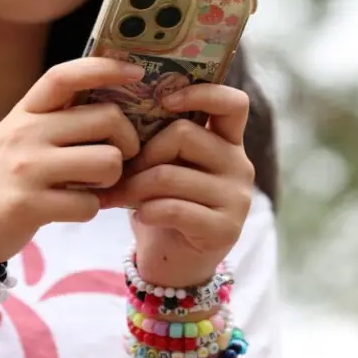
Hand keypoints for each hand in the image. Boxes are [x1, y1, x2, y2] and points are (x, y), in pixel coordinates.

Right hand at [0, 58, 142, 262]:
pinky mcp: (29, 205)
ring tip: (90, 187)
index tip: (136, 72)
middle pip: (107, 118)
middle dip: (127, 142)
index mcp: (24, 112)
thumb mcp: (18, 141)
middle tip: (117, 159)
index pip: (65, 75)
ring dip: (110, 180)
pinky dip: (89, 211)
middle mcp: (25, 133)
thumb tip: (115, 113)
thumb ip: (56, 124)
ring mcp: (26, 168)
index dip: (104, 67)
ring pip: (107, 162)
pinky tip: (70, 210)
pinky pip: (89, 205)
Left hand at [99, 84, 254, 286]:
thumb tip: (118, 110)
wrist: (172, 264)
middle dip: (143, 153)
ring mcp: (236, 198)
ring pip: (170, 174)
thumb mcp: (161, 166)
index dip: (201, 93)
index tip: (165, 101)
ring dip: (134, 186)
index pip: (232, 103)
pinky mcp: (224, 229)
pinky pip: (173, 208)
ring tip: (117, 196)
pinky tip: (139, 216)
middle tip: (119, 171)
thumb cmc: (161, 205)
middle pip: (185, 134)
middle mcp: (239, 165)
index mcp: (226, 142)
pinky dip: (147, 211)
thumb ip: (157, 139)